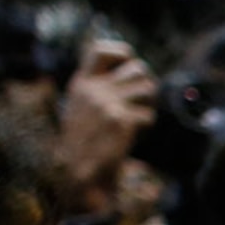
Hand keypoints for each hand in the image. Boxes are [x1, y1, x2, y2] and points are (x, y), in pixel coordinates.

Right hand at [57, 39, 157, 213]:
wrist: (76, 174)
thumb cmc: (83, 145)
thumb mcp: (82, 108)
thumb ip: (99, 89)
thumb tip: (132, 69)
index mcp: (82, 84)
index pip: (102, 50)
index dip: (123, 55)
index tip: (127, 69)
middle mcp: (94, 90)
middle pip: (138, 68)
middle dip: (146, 85)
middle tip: (141, 103)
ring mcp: (107, 104)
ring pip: (148, 88)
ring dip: (149, 104)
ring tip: (138, 119)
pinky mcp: (120, 121)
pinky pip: (148, 115)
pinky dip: (146, 126)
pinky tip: (133, 136)